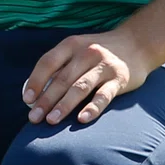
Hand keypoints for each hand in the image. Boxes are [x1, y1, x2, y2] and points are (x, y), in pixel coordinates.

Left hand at [21, 30, 150, 125]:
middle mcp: (87, 52)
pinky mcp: (119, 79)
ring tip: (51, 120)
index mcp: (72, 44)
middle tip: (34, 118)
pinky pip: (103, 95)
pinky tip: (81, 119)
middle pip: (62, 79)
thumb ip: (61, 68)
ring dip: (63, 105)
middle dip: (45, 100)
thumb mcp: (78, 50)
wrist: (137, 44)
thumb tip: (36, 95)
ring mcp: (104, 65)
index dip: (36, 81)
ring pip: (80, 87)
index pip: (48, 62)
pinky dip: (92, 108)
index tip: (27, 100)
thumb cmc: (98, 53)